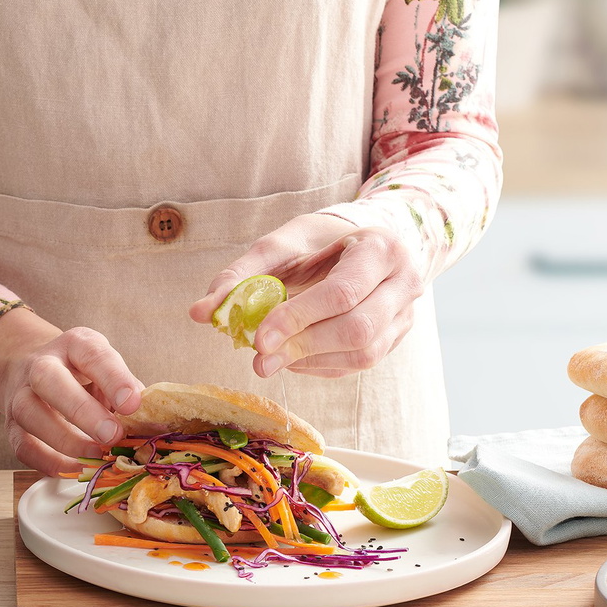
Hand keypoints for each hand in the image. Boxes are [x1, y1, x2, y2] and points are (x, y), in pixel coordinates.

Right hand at [0, 308, 143, 474]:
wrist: (30, 372)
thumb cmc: (81, 375)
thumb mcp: (107, 370)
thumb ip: (127, 392)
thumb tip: (149, 424)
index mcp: (74, 345)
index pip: (92, 354)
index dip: (113, 378)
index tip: (133, 404)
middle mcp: (41, 365)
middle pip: (49, 380)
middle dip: (81, 410)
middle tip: (112, 435)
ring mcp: (20, 395)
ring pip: (31, 415)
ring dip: (66, 441)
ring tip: (98, 456)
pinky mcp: (12, 427)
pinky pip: (25, 448)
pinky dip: (51, 463)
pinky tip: (77, 467)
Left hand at [190, 215, 424, 377]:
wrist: (366, 243)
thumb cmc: (321, 240)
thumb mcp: (283, 243)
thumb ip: (243, 274)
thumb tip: (200, 312)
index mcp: (381, 247)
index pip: (341, 293)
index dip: (297, 319)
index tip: (257, 338)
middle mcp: (405, 282)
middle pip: (357, 329)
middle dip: (302, 347)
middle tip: (258, 359)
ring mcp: (406, 314)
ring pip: (363, 354)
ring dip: (310, 361)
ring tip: (271, 359)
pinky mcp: (395, 338)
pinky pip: (358, 364)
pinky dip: (320, 366)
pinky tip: (293, 358)